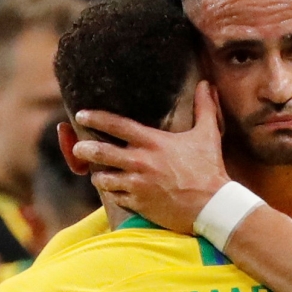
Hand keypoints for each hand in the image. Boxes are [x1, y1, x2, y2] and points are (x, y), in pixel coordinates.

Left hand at [72, 81, 230, 233]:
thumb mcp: (208, 135)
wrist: (212, 206)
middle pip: (100, 152)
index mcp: (152, 142)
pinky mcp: (138, 204)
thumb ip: (204, 108)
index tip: (82, 115)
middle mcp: (140, 162)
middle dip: (84, 149)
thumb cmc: (209, 170)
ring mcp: (137, 185)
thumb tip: (207, 85)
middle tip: (79, 147)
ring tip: (99, 174)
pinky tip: (117, 191)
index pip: (116, 124)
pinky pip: (115, 197)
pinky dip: (114, 193)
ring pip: (103, 178)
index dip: (95, 118)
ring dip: (99, 175)